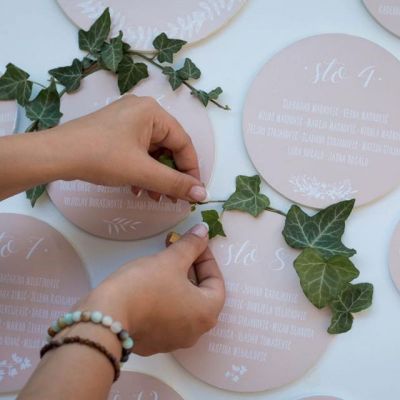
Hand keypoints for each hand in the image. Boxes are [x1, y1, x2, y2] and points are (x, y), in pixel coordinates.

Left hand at [57, 95, 206, 201]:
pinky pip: (138, 151)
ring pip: (153, 152)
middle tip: (173, 199)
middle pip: (168, 148)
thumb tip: (203, 194)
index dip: (191, 170)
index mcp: (153, 112)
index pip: (183, 143)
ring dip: (156, 177)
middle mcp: (142, 111)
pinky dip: (142, 171)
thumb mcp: (143, 171)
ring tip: (155, 197)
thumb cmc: (102, 157)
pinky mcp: (115, 132)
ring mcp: (127, 120)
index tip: (194, 192)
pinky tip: (137, 188)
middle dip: (171, 176)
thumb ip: (175, 183)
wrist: (56, 155)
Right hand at [78, 223, 224, 354]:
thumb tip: (205, 230)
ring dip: (178, 282)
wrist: (106, 315)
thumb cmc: (145, 285)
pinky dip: (165, 298)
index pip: (216, 281)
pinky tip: (152, 284)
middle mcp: (195, 331)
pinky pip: (167, 316)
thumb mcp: (171, 260)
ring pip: (183, 305)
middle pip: (200, 294)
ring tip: (164, 264)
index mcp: (206, 313)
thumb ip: (191, 245)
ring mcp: (174, 340)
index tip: (194, 242)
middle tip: (179, 250)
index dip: (206, 257)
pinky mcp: (153, 343)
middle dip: (191, 269)